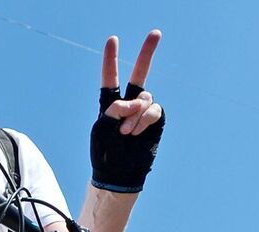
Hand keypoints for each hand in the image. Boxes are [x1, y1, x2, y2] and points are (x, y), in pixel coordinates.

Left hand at [91, 31, 164, 192]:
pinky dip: (144, 119)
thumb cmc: (106, 152)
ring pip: (145, 97)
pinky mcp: (156, 121)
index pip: (111, 77)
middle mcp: (130, 103)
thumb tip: (132, 103)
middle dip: (148, 53)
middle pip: (140, 74)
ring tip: (126, 132)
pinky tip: (135, 132)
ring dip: (135, 113)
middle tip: (156, 33)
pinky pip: (153, 110)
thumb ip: (114, 111)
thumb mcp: (102, 129)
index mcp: (111, 103)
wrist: (119, 173)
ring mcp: (144, 111)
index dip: (111, 59)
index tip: (113, 40)